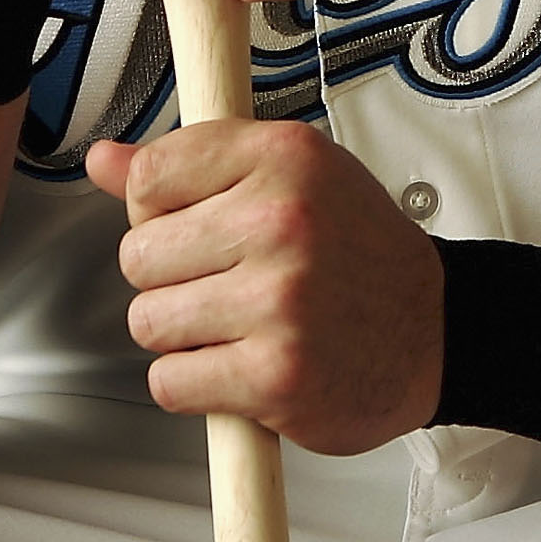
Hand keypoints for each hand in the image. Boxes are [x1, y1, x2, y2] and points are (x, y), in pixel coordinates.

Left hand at [87, 123, 444, 454]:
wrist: (436, 330)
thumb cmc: (359, 252)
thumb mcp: (290, 178)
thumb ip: (193, 166)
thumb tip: (104, 161)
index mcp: (285, 158)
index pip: (150, 178)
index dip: (161, 211)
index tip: (202, 225)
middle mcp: (283, 221)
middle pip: (138, 256)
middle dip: (171, 278)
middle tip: (229, 282)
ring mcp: (278, 301)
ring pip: (148, 321)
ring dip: (182, 335)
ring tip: (238, 324)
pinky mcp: (273, 376)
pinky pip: (169, 382)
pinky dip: (195, 384)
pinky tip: (240, 364)